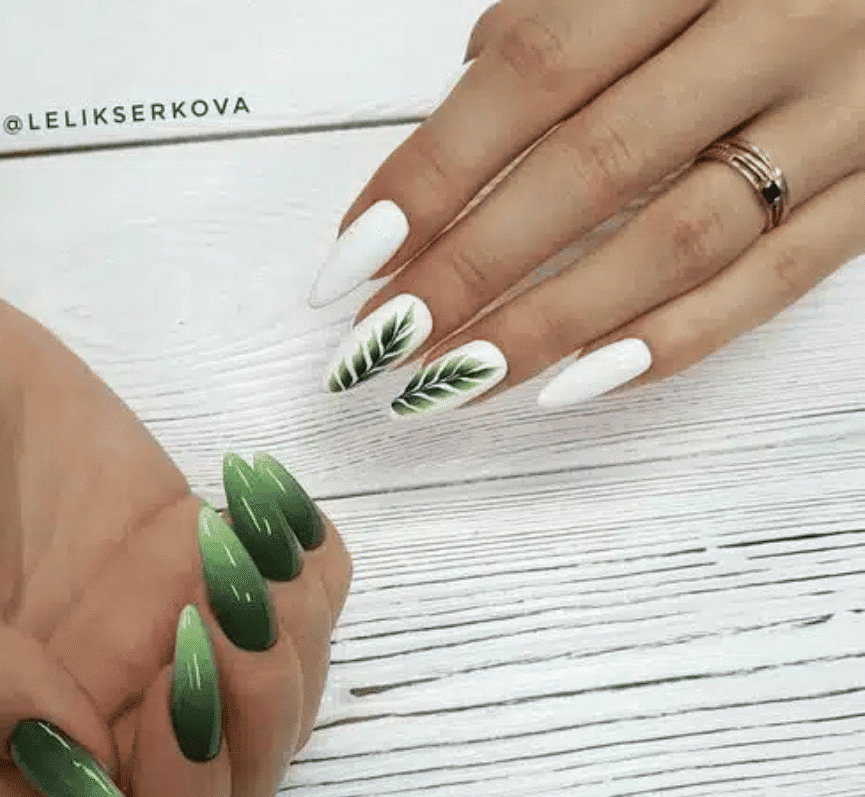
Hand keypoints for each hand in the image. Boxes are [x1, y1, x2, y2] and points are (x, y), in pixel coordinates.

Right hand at [0, 122, 351, 796]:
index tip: (177, 702)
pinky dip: (316, 567)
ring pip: (284, 708)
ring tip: (243, 540)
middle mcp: (98, 712)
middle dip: (257, 720)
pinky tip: (266, 509)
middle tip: (228, 606)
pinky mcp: (208, 566)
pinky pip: (311, 601)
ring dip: (297, 639)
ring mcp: (165, 638)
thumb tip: (77, 760)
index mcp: (4, 748)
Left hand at [311, 0, 864, 415]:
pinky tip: (575, 385)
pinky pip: (772, 284)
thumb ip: (556, 30)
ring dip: (553, 325)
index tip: (356, 257)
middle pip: (595, 168)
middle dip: (474, 268)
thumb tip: (451, 146)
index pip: (534, 73)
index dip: (433, 172)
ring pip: (679, 241)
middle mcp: (779, 26)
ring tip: (459, 379)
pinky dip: (669, 343)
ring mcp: (845, 114)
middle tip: (390, 340)